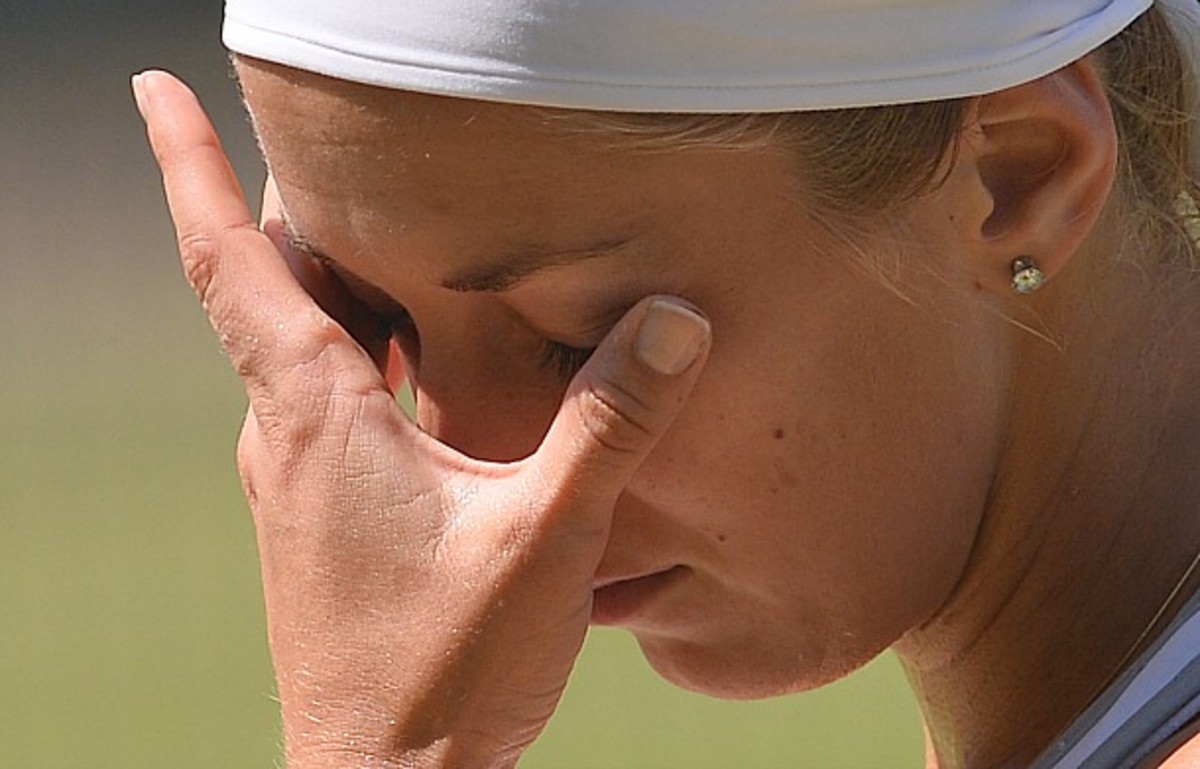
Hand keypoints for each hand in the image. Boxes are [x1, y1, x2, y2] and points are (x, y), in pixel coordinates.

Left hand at [133, 71, 709, 767]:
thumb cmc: (446, 672)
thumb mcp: (546, 538)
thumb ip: (610, 424)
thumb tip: (674, 319)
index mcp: (316, 417)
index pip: (234, 263)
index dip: (187, 165)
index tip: (152, 85)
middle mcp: (286, 438)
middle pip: (266, 286)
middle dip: (287, 203)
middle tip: (334, 138)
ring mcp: (296, 481)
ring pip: (292, 344)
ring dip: (327, 277)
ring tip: (388, 229)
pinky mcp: (321, 516)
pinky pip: (321, 399)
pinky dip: (353, 348)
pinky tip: (416, 357)